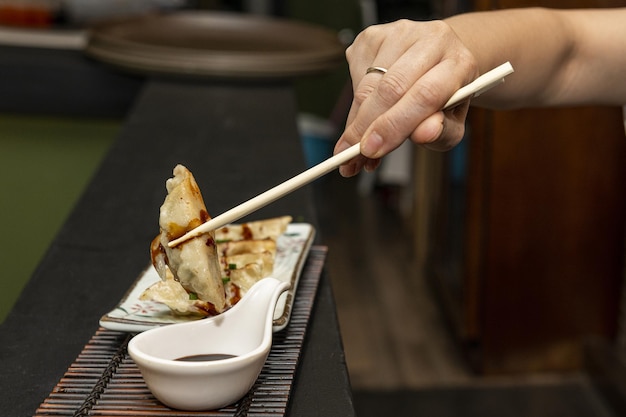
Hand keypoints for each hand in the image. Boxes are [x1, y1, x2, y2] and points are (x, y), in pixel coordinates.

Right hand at [335, 19, 478, 176]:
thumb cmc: (445, 99)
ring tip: (354, 146)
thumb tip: (423, 134)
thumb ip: (441, 133)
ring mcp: (400, 32)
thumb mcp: (451, 124)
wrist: (437, 64)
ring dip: (356, 120)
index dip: (395, 124)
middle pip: (392, 87)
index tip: (372, 150)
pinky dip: (354, 105)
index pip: (426, 94)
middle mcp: (432, 39)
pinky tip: (362, 117)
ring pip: (368, 84)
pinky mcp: (374, 35)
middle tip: (351, 155)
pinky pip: (355, 76)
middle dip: (367, 125)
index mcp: (459, 63)